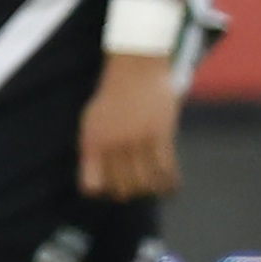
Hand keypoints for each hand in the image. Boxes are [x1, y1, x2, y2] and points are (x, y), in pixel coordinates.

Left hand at [77, 51, 181, 199]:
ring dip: (150, 189)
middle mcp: (112, 143)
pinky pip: (166, 170)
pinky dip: (169, 184)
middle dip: (130, 191)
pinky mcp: (160, 134)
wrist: (135, 70)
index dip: (102, 190)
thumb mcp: (91, 122)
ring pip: (145, 183)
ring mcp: (137, 140)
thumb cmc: (112, 99)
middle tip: (136, 187)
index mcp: (91, 142)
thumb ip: (93, 153)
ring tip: (153, 187)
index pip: (92, 185)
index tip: (111, 188)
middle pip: (122, 187)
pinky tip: (169, 187)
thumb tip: (98, 188)